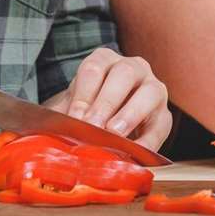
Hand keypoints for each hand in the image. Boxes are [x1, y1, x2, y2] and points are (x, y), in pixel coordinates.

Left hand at [56, 48, 172, 150]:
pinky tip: (133, 154)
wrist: (104, 127)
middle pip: (124, 74)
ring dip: (131, 114)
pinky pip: (161, 125)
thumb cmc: (86, 113)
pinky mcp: (164, 115)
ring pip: (149, 93)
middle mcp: (133, 67)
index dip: (84, 93)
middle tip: (93, 125)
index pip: (95, 68)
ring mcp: (153, 89)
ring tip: (115, 133)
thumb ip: (63, 115)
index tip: (75, 118)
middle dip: (107, 101)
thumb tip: (50, 130)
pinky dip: (147, 141)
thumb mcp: (72, 108)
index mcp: (105, 60)